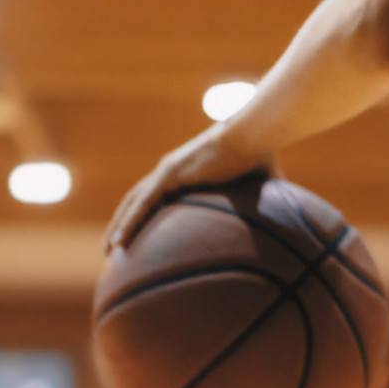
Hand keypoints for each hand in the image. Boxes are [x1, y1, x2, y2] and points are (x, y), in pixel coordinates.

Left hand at [103, 126, 270, 252]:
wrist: (254, 136)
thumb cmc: (259, 155)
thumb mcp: (255, 186)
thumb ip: (256, 203)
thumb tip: (280, 222)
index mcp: (184, 172)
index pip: (155, 197)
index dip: (142, 214)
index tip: (137, 234)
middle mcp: (169, 171)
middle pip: (136, 201)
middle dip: (122, 223)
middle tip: (113, 247)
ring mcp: (166, 172)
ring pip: (132, 205)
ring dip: (118, 227)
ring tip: (108, 251)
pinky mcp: (168, 175)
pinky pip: (142, 205)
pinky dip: (128, 224)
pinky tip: (118, 242)